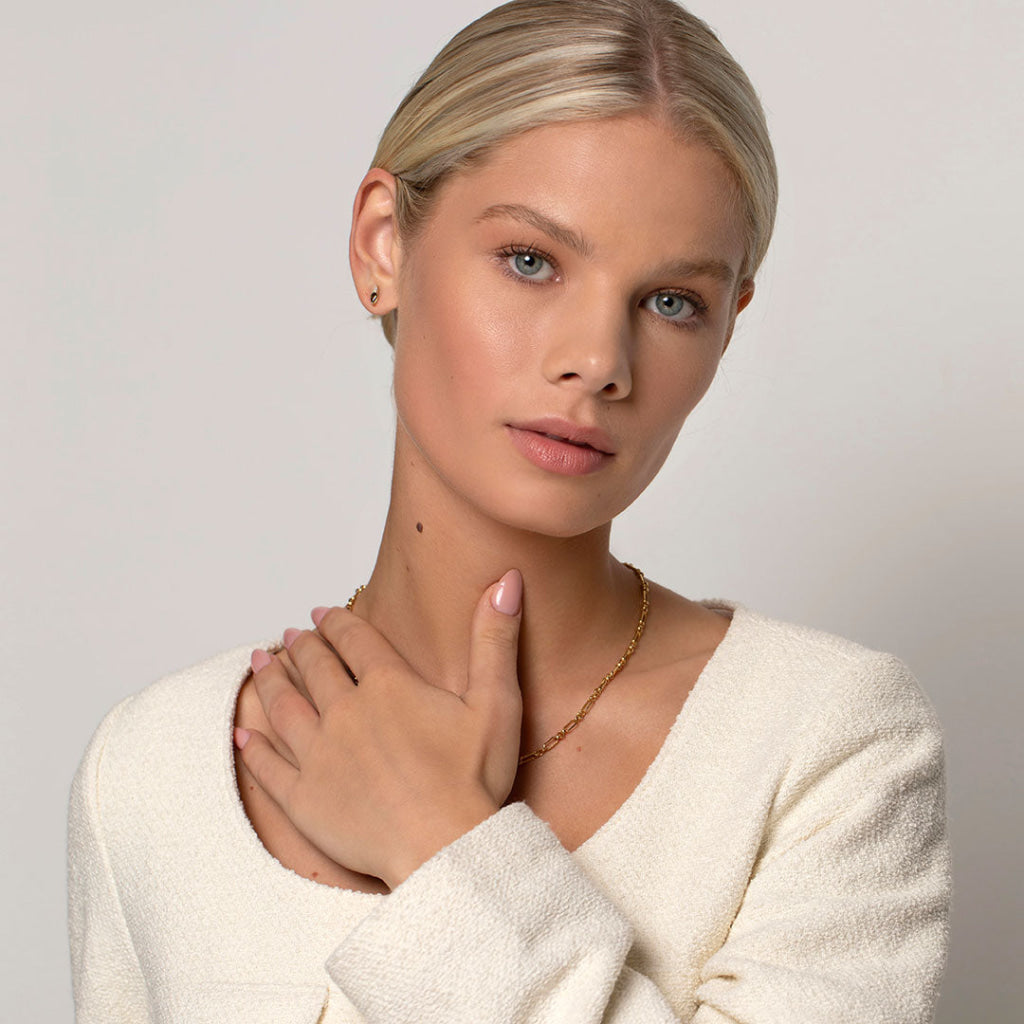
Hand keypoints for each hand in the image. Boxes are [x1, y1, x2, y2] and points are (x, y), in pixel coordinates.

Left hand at [235, 570, 523, 888]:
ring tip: (259, 663)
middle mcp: (346, 713)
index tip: (321, 613)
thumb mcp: (497, 701)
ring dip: (269, 681)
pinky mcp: (303, 800)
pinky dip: (252, 747)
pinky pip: (267, 767)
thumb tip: (508, 579)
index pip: (354, 641)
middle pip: (315, 669)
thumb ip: (496, 637)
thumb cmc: (474, 781)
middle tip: (290, 635)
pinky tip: (241, 732)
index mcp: (389, 687)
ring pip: (283, 707)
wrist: (445, 852)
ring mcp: (318, 756)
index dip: (336, 622)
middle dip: (301, 647)